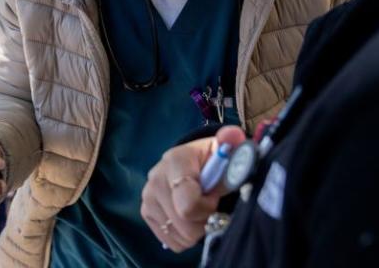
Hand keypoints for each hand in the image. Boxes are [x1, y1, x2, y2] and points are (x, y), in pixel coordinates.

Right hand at [141, 126, 245, 251]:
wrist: (196, 164)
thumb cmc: (215, 161)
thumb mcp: (227, 151)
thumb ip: (232, 143)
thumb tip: (232, 135)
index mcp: (175, 160)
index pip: (188, 203)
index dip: (207, 207)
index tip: (214, 197)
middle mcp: (155, 177)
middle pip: (184, 224)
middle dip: (204, 220)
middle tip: (210, 205)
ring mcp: (148, 197)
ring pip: (179, 236)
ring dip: (196, 230)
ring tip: (200, 211)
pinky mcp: (146, 212)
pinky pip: (171, 241)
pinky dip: (185, 237)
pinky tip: (190, 219)